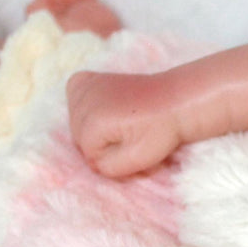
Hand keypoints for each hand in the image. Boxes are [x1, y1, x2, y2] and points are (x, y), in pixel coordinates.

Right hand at [66, 70, 181, 176]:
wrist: (175, 101)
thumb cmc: (160, 131)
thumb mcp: (138, 160)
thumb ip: (108, 168)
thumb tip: (91, 162)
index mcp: (94, 122)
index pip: (88, 154)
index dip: (109, 157)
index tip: (132, 146)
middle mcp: (85, 102)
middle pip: (78, 138)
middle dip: (101, 143)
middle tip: (128, 135)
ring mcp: (86, 86)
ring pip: (74, 120)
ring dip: (92, 126)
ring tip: (119, 121)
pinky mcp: (89, 78)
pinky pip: (72, 95)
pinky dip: (81, 103)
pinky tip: (101, 107)